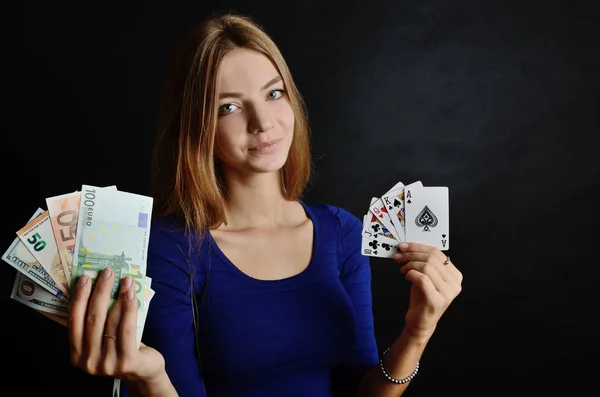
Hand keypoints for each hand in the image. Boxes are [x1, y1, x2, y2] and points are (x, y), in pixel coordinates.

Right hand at [68, 267, 164, 383]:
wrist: (143, 372)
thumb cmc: (121, 348)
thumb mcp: (103, 338)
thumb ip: (96, 321)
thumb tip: (97, 285)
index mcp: (77, 354)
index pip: (74, 321)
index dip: (79, 297)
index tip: (84, 278)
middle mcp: (88, 361)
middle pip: (93, 318)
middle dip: (100, 291)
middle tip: (107, 272)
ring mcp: (107, 364)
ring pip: (111, 321)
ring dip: (118, 296)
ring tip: (125, 280)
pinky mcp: (126, 362)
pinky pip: (127, 328)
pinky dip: (129, 308)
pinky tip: (131, 294)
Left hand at [393, 242, 462, 338]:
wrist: (421, 322)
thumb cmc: (422, 298)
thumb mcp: (426, 277)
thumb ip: (423, 262)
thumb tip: (407, 247)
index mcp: (454, 275)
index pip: (437, 253)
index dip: (418, 247)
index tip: (404, 246)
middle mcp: (454, 283)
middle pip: (431, 258)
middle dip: (411, 254)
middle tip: (399, 256)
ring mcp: (447, 293)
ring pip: (427, 267)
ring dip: (410, 265)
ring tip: (402, 269)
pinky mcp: (437, 301)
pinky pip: (422, 279)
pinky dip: (411, 274)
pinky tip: (406, 277)